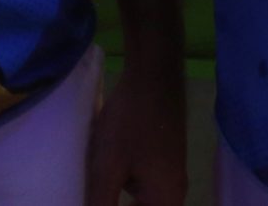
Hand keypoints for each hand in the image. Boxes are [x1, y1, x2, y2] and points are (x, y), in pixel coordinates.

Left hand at [86, 60, 187, 205]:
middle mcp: (174, 191)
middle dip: (113, 201)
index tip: (97, 196)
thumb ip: (101, 201)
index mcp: (166, 200)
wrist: (154, 73)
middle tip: (93, 190)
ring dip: (117, 191)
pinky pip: (143, 179)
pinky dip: (122, 177)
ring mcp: (170, 172)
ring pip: (141, 197)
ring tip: (95, 178)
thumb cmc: (131, 121)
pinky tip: (105, 162)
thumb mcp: (109, 166)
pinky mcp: (163, 155)